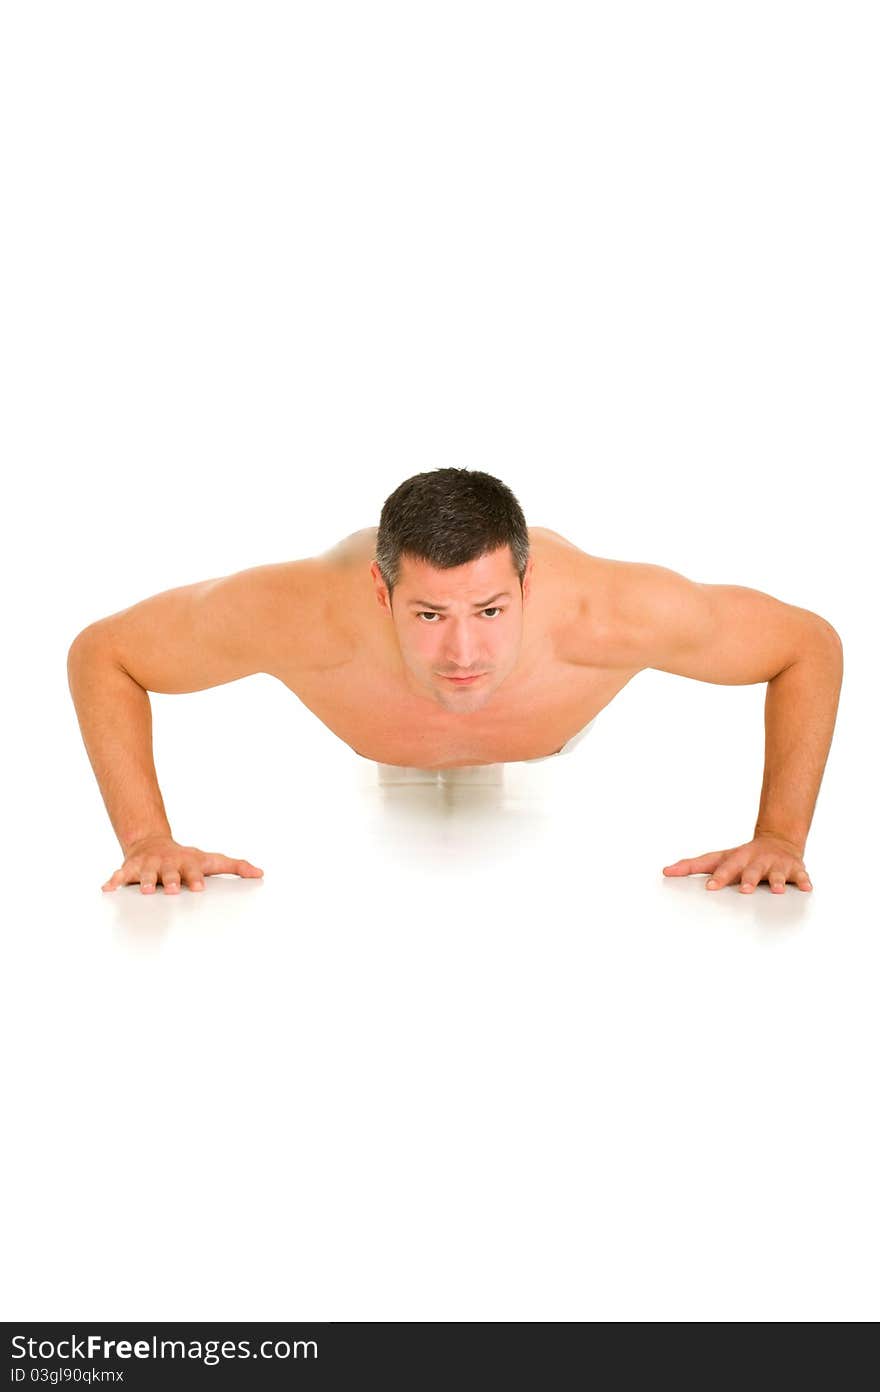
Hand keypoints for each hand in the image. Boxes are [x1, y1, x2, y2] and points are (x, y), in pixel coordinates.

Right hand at [101, 836, 263, 893]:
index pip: (193, 872)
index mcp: (186, 864)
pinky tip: (107, 888)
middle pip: (170, 873)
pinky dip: (114, 880)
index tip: (199, 888)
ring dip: (146, 882)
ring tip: (146, 891)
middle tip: (174, 889)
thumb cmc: (186, 858)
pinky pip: (120, 874)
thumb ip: (236, 866)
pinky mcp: (131, 868)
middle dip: (171, 880)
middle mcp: (167, 864)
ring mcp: (149, 866)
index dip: (196, 879)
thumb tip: (261, 873)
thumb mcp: (211, 860)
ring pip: (146, 874)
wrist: (153, 843)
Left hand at [662, 834, 812, 893]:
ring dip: (777, 881)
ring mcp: (776, 864)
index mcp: (738, 858)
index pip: (726, 867)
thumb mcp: (719, 858)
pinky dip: (803, 881)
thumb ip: (693, 865)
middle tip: (744, 890)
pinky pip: (800, 876)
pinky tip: (806, 888)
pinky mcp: (795, 870)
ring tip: (777, 890)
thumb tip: (665, 871)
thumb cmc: (743, 856)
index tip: (710, 888)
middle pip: (752, 870)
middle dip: (749, 879)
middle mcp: (757, 860)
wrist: (777, 841)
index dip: (719, 877)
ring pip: (777, 873)